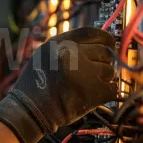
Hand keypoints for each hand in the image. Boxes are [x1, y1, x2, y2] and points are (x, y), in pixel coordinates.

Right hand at [0, 27, 116, 142]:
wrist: (30, 110)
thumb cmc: (36, 84)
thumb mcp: (45, 55)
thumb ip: (68, 47)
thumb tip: (97, 44)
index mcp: (60, 42)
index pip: (93, 33)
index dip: (105, 39)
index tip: (109, 46)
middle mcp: (72, 53)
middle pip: (105, 52)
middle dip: (102, 63)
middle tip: (92, 74)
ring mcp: (83, 71)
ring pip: (110, 71)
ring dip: (103, 80)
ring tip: (86, 87)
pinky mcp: (93, 91)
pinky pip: (113, 89)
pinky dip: (106, 95)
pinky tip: (92, 98)